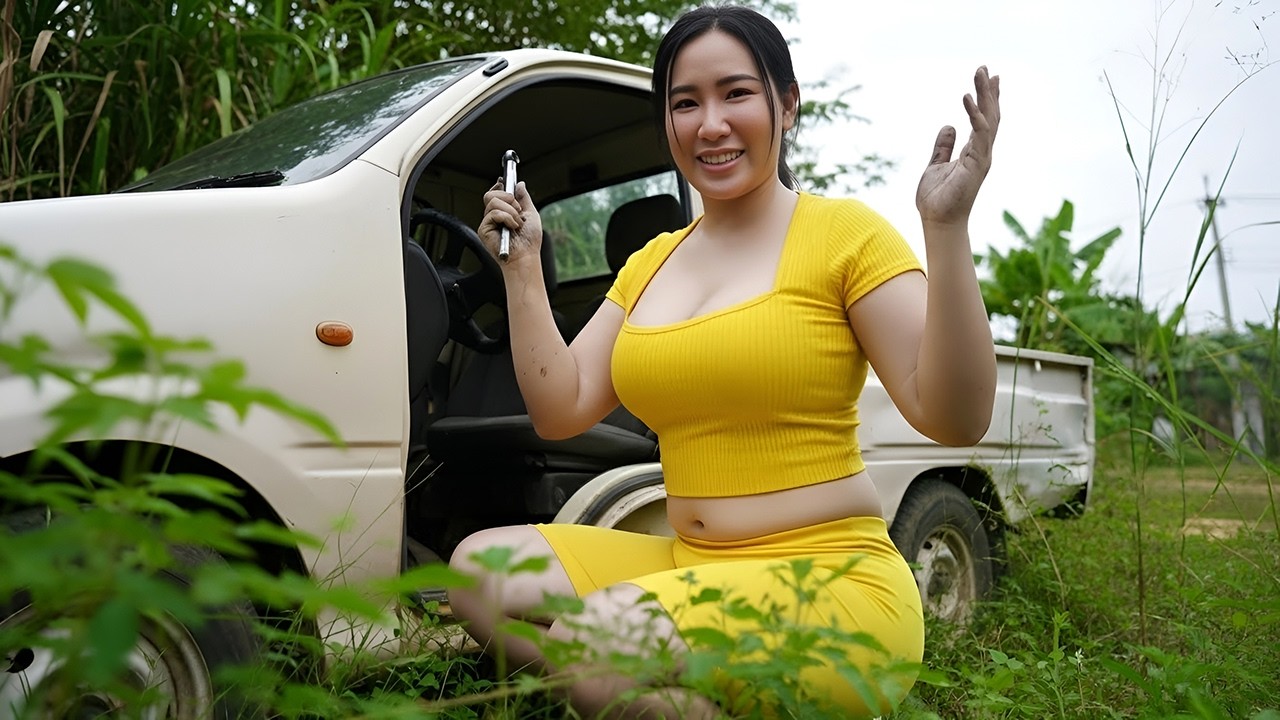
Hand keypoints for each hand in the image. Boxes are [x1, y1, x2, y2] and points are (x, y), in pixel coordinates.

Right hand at [479, 180, 542, 265]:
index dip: (499, 187)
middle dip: (508, 198)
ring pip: (493, 202)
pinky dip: (507, 218)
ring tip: (517, 223)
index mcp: (504, 212)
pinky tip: (512, 227)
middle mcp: (494, 217)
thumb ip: (524, 198)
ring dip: (511, 211)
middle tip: (518, 210)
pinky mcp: (484, 229)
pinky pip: (493, 213)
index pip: (495, 194)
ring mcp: (488, 223)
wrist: (526, 256)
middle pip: (490, 195)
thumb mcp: (531, 213)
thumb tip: (519, 184)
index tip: (505, 183)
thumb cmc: (529, 241)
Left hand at [915, 66, 1000, 227]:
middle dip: (989, 91)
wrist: (937, 221)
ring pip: (989, 119)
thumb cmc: (937, 199)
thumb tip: (949, 126)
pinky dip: (975, 115)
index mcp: (973, 152)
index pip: (984, 120)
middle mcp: (982, 152)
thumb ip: (943, 146)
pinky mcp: (977, 163)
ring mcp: (982, 157)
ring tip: (981, 73)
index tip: (989, 78)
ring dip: (986, 96)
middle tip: (986, 68)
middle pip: (991, 115)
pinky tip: (967, 98)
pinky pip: (980, 133)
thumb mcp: (936, 165)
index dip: (986, 99)